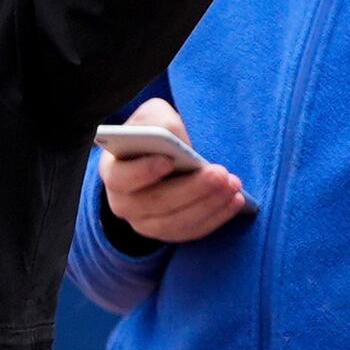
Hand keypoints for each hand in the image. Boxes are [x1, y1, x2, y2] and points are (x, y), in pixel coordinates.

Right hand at [101, 102, 253, 243]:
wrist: (157, 157)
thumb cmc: (153, 134)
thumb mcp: (152, 118)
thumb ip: (158, 121)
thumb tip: (173, 136)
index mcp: (114, 171)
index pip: (121, 177)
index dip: (143, 171)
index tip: (168, 159)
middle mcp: (124, 203)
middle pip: (156, 203)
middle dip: (191, 188)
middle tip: (219, 173)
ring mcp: (145, 222)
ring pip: (176, 222)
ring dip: (208, 204)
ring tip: (233, 186)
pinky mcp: (168, 232)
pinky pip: (191, 231)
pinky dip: (216, 217)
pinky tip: (235, 201)